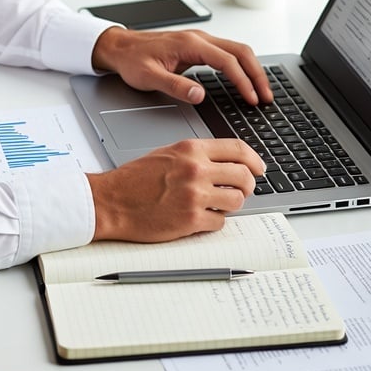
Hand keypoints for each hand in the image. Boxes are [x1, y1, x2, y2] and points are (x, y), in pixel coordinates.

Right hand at [87, 138, 264, 241]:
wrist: (111, 201)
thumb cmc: (135, 179)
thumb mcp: (168, 154)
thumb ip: (198, 156)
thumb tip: (228, 163)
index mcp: (191, 149)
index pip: (238, 149)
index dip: (254, 160)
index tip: (259, 168)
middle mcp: (196, 169)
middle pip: (244, 176)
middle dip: (248, 185)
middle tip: (242, 190)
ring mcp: (195, 195)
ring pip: (237, 200)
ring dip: (231, 204)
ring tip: (216, 204)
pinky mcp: (191, 220)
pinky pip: (220, 222)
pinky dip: (214, 221)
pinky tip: (200, 217)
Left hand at [91, 26, 272, 105]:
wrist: (120, 47)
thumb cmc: (132, 60)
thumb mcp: (148, 77)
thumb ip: (175, 86)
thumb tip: (199, 95)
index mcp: (190, 44)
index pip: (227, 61)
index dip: (243, 81)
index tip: (253, 99)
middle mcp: (199, 39)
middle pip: (241, 52)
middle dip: (257, 74)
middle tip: (267, 97)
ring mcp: (200, 41)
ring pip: (237, 50)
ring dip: (252, 69)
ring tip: (261, 92)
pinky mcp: (198, 46)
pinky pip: (228, 53)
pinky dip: (241, 66)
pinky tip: (245, 81)